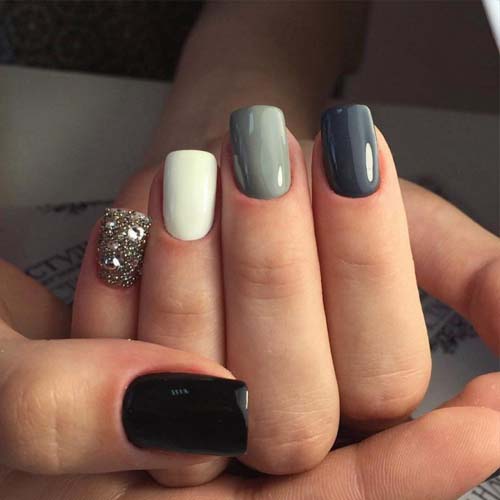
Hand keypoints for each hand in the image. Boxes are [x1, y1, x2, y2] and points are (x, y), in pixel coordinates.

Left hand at [68, 114, 498, 491]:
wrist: (245, 176)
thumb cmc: (326, 201)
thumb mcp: (418, 232)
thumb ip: (477, 284)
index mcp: (362, 407)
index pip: (383, 382)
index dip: (371, 275)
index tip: (358, 166)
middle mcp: (285, 434)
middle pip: (289, 410)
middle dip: (278, 275)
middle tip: (269, 161)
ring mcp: (197, 420)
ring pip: (196, 388)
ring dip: (197, 275)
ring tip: (199, 172)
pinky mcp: (125, 386)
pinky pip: (114, 355)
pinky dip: (123, 283)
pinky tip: (146, 210)